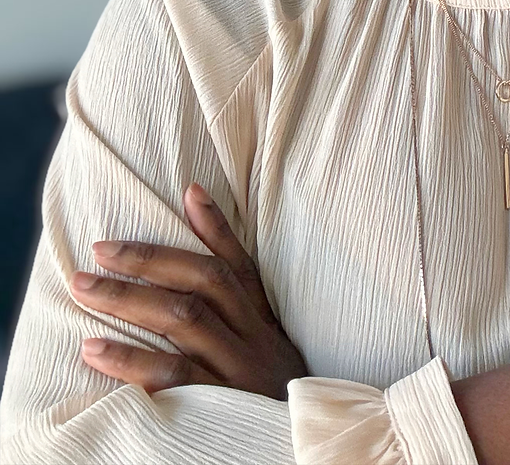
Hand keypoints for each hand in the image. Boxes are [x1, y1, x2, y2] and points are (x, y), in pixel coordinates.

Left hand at [70, 183, 306, 399]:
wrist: (303, 455)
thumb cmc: (271, 401)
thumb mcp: (268, 350)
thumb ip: (241, 303)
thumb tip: (209, 246)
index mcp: (265, 325)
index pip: (240, 265)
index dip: (216, 227)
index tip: (187, 192)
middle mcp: (254, 342)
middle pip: (203, 286)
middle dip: (149, 261)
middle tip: (99, 249)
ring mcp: (237, 374)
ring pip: (185, 322)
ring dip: (131, 301)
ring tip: (85, 289)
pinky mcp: (218, 409)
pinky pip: (173, 379)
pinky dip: (131, 361)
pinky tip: (96, 350)